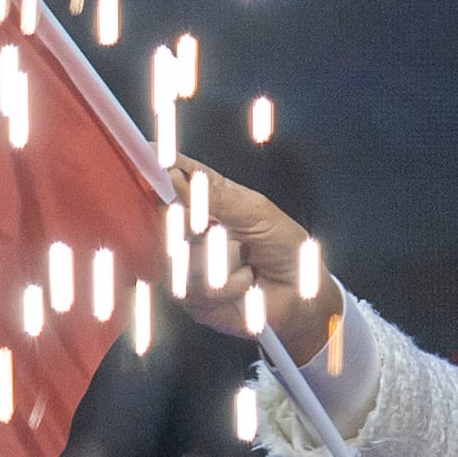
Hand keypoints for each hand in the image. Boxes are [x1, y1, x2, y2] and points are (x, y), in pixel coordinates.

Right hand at [165, 158, 341, 354]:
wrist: (303, 296)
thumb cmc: (285, 250)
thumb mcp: (258, 213)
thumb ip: (218, 196)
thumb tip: (178, 177)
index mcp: (207, 199)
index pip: (173, 176)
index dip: (159, 166)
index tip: (154, 158)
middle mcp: (190, 230)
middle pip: (164, 218)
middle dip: (194, 223)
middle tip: (219, 229)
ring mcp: (186, 264)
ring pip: (180, 256)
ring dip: (224, 260)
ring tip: (245, 260)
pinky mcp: (191, 297)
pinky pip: (197, 288)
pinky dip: (231, 285)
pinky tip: (245, 282)